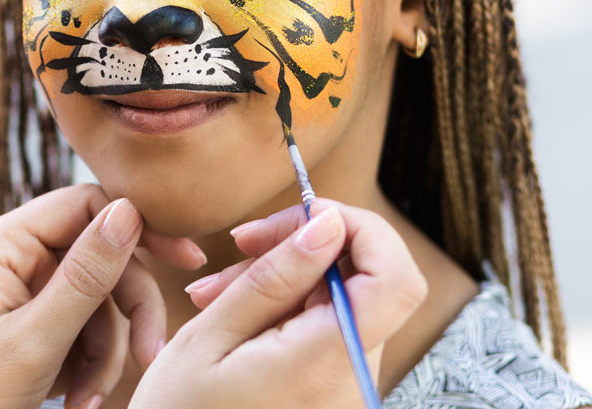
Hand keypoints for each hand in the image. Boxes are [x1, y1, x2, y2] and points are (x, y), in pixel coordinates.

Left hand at [0, 184, 205, 408]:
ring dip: (101, 353)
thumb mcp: (35, 340)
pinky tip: (72, 400)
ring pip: (91, 301)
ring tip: (87, 402)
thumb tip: (128, 210)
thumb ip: (85, 276)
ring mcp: (11, 290)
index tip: (188, 258)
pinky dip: (82, 364)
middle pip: (96, 258)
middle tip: (148, 357)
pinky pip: (72, 328)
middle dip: (123, 314)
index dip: (138, 227)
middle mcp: (5, 256)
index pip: (83, 204)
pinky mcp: (18, 322)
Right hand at [130, 201, 425, 408]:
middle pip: (368, 283)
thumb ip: (274, 278)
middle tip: (242, 244)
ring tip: (218, 290)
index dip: (359, 229)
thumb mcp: (211, 337)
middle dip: (306, 248)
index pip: (395, 279)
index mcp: (326, 365)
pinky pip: (329, 334)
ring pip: (344, 304)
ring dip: (288, 280)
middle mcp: (355, 383)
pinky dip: (288, 311)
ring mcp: (350, 394)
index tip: (302, 214)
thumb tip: (327, 224)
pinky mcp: (337, 397)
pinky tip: (236, 316)